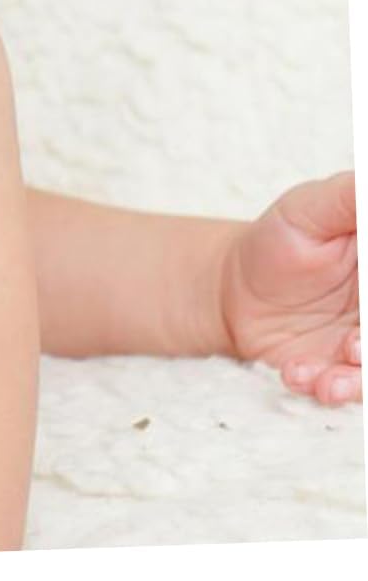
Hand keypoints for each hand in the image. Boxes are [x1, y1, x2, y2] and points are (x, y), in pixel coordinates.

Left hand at [220, 171, 359, 404]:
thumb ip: (354, 197)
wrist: (231, 288)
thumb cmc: (278, 240)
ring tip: (331, 378)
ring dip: (363, 378)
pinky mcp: (345, 373)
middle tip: (356, 345)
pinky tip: (302, 374)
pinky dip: (333, 388)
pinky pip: (353, 389)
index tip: (365, 292)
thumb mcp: (310, 208)